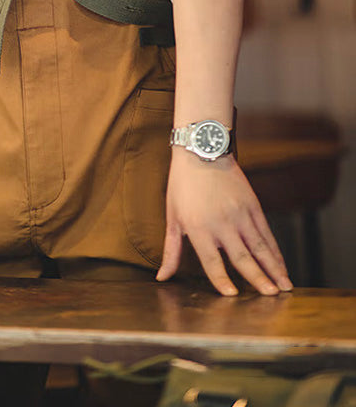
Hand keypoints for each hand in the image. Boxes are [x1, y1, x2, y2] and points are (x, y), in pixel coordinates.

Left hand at [156, 149, 292, 295]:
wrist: (202, 150)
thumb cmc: (182, 185)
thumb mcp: (172, 217)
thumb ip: (171, 250)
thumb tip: (162, 277)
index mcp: (199, 228)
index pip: (211, 261)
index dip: (221, 280)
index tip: (232, 295)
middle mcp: (221, 223)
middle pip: (242, 257)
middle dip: (258, 279)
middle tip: (271, 296)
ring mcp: (240, 214)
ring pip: (260, 247)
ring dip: (274, 268)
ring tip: (286, 287)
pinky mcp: (253, 206)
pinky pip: (267, 233)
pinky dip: (275, 251)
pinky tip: (281, 265)